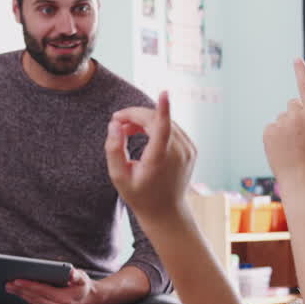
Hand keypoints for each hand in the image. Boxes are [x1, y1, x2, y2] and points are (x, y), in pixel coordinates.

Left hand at [7, 268, 95, 303]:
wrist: (90, 299)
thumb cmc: (83, 285)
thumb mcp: (83, 277)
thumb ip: (76, 275)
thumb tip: (70, 272)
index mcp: (66, 299)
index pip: (43, 291)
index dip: (29, 285)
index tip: (16, 280)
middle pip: (36, 298)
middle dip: (21, 290)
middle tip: (7, 283)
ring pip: (34, 303)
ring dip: (21, 295)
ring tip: (10, 287)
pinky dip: (27, 299)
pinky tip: (19, 293)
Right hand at [106, 91, 196, 223]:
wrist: (166, 211)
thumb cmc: (139, 195)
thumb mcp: (119, 177)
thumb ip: (114, 149)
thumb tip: (114, 124)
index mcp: (160, 160)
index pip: (163, 129)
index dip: (162, 109)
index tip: (164, 92)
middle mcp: (179, 152)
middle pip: (157, 120)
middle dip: (135, 115)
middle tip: (116, 124)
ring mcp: (188, 149)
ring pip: (165, 121)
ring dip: (144, 120)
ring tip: (126, 130)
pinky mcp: (191, 148)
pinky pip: (172, 127)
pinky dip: (156, 125)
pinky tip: (142, 134)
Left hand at [263, 59, 304, 186]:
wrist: (301, 179)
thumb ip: (304, 118)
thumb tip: (288, 109)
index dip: (301, 72)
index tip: (296, 59)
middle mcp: (298, 115)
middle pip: (291, 105)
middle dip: (293, 116)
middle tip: (300, 137)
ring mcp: (282, 123)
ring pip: (281, 118)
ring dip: (284, 129)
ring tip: (291, 147)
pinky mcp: (269, 132)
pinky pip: (271, 128)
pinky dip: (274, 137)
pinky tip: (281, 150)